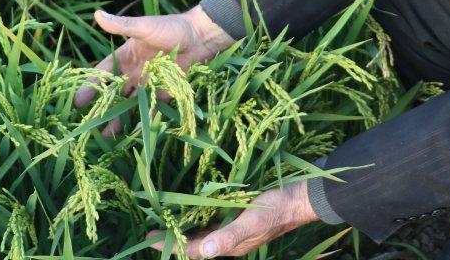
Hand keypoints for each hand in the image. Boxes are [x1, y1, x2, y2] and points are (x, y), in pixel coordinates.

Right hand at [73, 5, 234, 136]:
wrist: (201, 37)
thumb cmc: (172, 28)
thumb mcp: (144, 27)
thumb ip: (122, 25)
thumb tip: (97, 14)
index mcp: (126, 56)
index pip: (103, 73)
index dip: (90, 86)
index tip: (79, 101)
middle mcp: (135, 71)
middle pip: (114, 92)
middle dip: (102, 107)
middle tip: (90, 124)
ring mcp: (149, 82)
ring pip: (129, 103)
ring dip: (119, 117)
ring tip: (108, 135)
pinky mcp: (165, 91)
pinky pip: (152, 108)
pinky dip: (144, 119)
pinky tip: (135, 133)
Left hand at [146, 181, 318, 257]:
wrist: (300, 199)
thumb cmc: (276, 208)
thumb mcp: (253, 220)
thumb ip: (229, 236)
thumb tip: (204, 250)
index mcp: (229, 245)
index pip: (192, 249)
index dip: (170, 245)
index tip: (150, 239)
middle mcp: (228, 240)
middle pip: (195, 244)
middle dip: (173, 239)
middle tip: (151, 230)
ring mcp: (234, 229)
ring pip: (203, 233)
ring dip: (184, 229)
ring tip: (166, 221)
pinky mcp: (238, 218)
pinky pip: (213, 222)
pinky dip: (199, 218)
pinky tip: (193, 210)